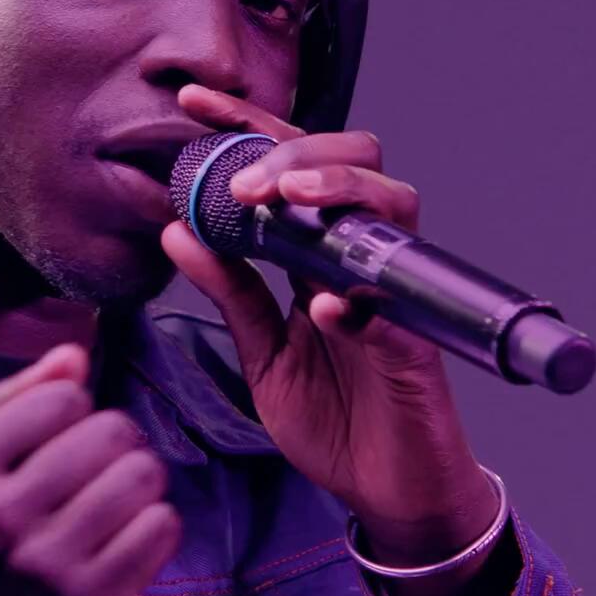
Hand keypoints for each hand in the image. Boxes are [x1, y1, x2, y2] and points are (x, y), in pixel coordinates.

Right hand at [0, 344, 181, 595]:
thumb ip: (9, 413)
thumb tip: (73, 353)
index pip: (57, 398)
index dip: (77, 417)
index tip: (65, 454)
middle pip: (108, 430)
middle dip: (117, 453)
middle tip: (98, 491)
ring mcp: (41, 564)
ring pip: (142, 474)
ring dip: (141, 494)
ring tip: (115, 521)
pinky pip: (161, 526)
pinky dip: (155, 536)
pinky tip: (126, 557)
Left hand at [160, 85, 497, 565]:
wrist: (389, 493)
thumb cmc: (335, 420)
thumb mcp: (263, 355)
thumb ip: (230, 294)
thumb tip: (175, 232)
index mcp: (321, 256)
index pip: (290, 170)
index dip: (246, 128)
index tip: (190, 102)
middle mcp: (364, 263)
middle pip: (355, 164)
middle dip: (297, 155)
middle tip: (243, 181)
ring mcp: (398, 303)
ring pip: (394, 211)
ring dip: (340, 195)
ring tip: (287, 203)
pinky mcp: (420, 357)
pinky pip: (400, 321)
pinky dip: (365, 311)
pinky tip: (326, 309)